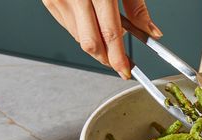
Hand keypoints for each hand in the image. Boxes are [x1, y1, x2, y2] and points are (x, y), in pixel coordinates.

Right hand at [42, 0, 162, 78]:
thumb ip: (138, 8)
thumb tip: (152, 33)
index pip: (109, 35)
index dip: (118, 58)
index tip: (126, 71)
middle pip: (90, 43)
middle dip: (106, 59)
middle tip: (120, 64)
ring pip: (78, 38)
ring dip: (96, 47)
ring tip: (110, 43)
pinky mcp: (49, 0)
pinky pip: (69, 27)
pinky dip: (84, 33)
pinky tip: (93, 27)